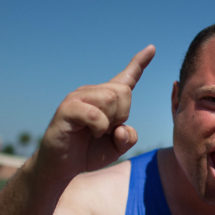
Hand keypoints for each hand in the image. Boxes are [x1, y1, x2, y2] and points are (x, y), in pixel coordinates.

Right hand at [35, 45, 155, 182]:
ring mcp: (77, 98)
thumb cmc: (88, 152)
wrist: (62, 166)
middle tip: (107, 129)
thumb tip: (122, 128)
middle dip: (123, 114)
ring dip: (110, 122)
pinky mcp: (67, 109)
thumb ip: (128, 137)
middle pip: (123, 91)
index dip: (140, 63)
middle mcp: (91, 92)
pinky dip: (99, 127)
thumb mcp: (117, 147)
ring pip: (110, 98)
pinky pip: (95, 113)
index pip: (126, 77)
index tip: (152, 48)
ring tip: (96, 132)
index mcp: (106, 98)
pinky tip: (92, 133)